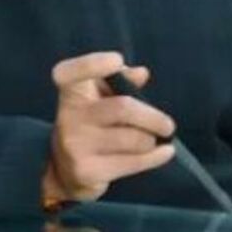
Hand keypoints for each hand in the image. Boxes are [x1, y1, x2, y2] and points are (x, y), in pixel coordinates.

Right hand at [46, 52, 175, 202]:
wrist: (63, 171)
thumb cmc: (90, 124)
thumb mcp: (99, 99)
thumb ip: (119, 82)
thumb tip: (141, 73)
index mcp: (70, 93)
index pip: (69, 73)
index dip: (92, 64)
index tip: (117, 60)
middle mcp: (68, 117)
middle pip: (122, 108)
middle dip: (152, 118)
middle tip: (168, 125)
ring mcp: (75, 145)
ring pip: (132, 139)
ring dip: (151, 140)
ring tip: (153, 141)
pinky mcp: (87, 171)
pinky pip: (133, 162)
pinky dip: (156, 157)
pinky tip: (164, 152)